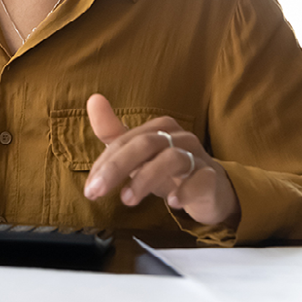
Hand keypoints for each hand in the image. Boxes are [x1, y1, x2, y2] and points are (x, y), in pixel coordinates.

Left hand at [82, 94, 239, 227]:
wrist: (212, 190)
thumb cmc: (169, 170)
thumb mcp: (139, 155)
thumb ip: (114, 132)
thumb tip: (93, 99)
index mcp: (159, 128)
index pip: (125, 141)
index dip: (105, 163)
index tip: (90, 189)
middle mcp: (178, 137)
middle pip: (145, 144)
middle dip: (117, 167)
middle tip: (97, 192)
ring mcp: (197, 156)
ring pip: (171, 159)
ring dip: (145, 179)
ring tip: (127, 200)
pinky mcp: (212, 178)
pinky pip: (200, 179)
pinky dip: (185, 190)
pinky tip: (172, 202)